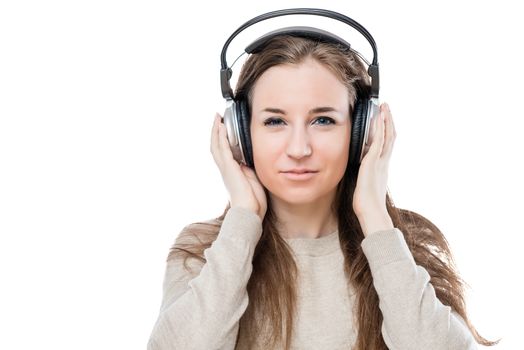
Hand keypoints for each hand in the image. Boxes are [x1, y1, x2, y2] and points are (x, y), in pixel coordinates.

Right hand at [210, 113, 267, 221]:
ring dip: (216, 131)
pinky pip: (223, 148)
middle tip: (217, 118)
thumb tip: (252, 160)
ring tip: (217, 118)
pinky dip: (221, 137)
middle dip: (216, 132)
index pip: (224, 152)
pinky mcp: (228, 167)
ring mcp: (225, 168)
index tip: (223, 128)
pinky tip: (222, 126)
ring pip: (217, 145)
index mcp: (231, 172)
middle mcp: (225, 169)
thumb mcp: (254, 180)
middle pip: (216, 146)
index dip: (222, 139)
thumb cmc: (253, 201)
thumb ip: (251, 169)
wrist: (249, 212)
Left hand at [352, 103, 395, 220]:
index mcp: (381, 168)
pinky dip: (379, 128)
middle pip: (390, 137)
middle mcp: (383, 162)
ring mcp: (380, 161)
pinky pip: (378, 141)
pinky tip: (378, 118)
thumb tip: (360, 176)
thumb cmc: (366, 204)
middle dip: (389, 122)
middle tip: (387, 108)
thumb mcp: (365, 186)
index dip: (387, 132)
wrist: (371, 212)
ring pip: (387, 136)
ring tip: (384, 107)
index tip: (385, 120)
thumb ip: (364, 177)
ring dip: (386, 120)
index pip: (386, 145)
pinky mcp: (373, 162)